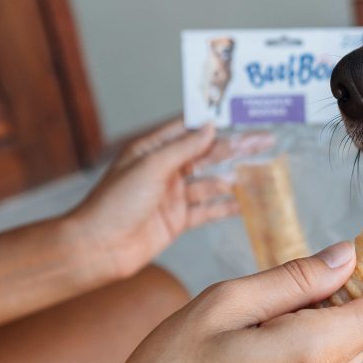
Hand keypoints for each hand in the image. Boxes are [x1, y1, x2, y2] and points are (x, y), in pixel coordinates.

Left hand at [68, 119, 270, 278]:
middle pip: (206, 154)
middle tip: (264, 140)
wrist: (99, 248)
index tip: (242, 114)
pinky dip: (226, 206)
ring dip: (234, 176)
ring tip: (260, 169)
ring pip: (210, 181)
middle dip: (235, 147)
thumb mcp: (150, 167)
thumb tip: (210, 128)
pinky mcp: (178, 219)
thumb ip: (183, 148)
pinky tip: (244, 202)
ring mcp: (173, 195)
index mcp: (152, 149)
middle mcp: (164, 169)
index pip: (189, 129)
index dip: (216, 122)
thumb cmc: (114, 203)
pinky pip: (207, 210)